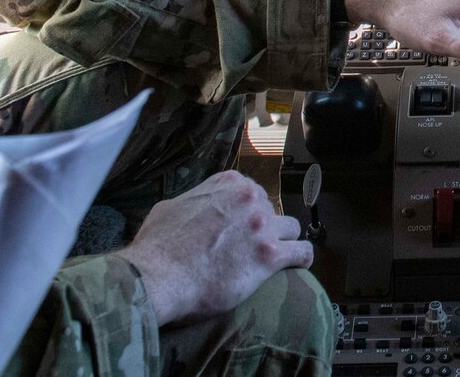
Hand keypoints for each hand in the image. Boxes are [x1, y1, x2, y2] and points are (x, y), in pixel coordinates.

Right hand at [112, 170, 311, 326]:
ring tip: (272, 257)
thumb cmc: (157, 247)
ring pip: (290, 228)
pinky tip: (298, 265)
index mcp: (228, 183)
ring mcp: (262, 225)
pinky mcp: (270, 255)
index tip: (241, 227)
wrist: (158, 276)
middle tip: (248, 248)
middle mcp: (249, 198)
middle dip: (263, 227)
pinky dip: (302, 258)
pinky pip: (302, 252)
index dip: (247, 212)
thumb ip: (192, 201)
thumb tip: (191, 208)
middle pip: (272, 210)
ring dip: (282, 242)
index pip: (251, 191)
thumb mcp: (169, 208)